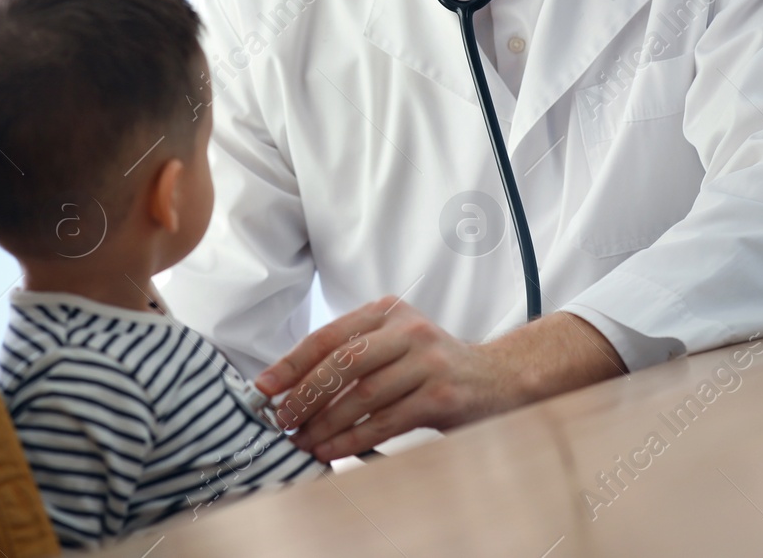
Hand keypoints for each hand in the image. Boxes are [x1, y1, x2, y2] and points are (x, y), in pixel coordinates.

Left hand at [255, 297, 626, 461]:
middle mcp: (408, 330)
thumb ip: (354, 353)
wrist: (499, 380)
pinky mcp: (441, 395)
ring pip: (362, 395)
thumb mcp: (396, 344)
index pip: (329, 335)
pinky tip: (333, 450)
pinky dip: (354, 438)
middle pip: (342, 362)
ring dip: (326, 423)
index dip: (292, 362)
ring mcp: (428, 361)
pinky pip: (386, 420)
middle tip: (281, 420)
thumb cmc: (433, 366)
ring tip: (302, 441)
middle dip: (305, 395)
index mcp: (388, 312)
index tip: (264, 388)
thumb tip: (290, 384)